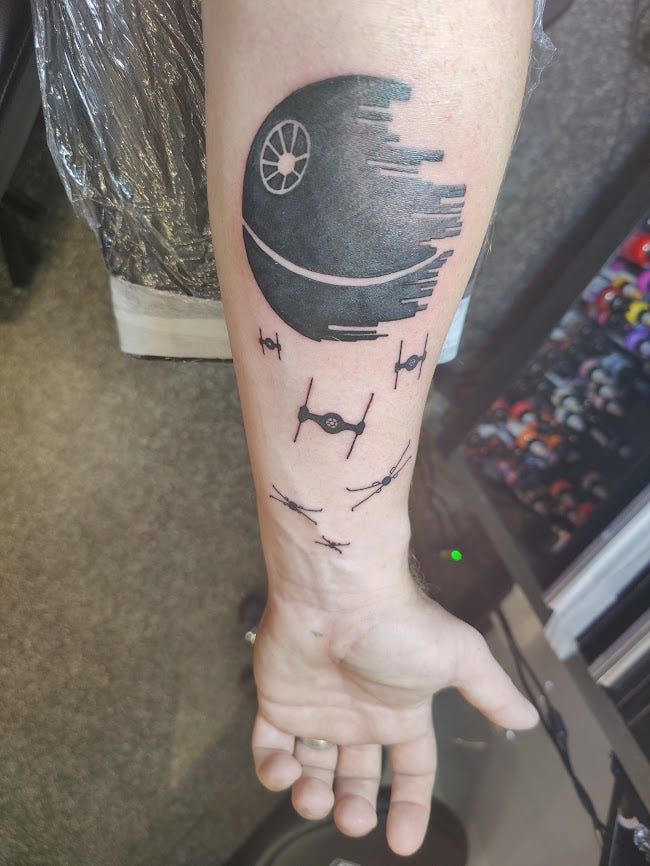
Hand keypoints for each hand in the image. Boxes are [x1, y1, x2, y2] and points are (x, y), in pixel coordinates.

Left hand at [250, 583, 537, 855]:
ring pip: (312, 770)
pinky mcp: (278, 701)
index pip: (411, 767)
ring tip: (316, 797)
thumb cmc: (398, 624)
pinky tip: (285, 772)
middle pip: (357, 778)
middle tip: (352, 819)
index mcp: (400, 710)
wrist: (338, 594)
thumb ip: (491, 691)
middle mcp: (359, 713)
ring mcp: (317, 709)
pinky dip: (273, 770)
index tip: (403, 842)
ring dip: (312, 796)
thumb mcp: (460, 657)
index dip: (409, 805)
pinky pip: (269, 748)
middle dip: (355, 807)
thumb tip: (530, 717)